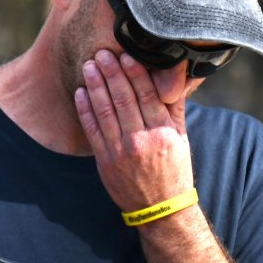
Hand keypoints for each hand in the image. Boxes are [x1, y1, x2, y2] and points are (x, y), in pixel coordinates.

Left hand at [73, 50, 193, 211]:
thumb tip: (176, 73)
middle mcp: (142, 140)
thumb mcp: (182, 137)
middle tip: (102, 53)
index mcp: (163, 133)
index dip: (135, 73)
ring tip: (90, 66)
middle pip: (124, 99)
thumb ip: (174, 106)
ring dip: (95, 86)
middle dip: (111, 74)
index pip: (147, 95)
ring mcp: (121, 151)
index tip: (125, 55)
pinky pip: (92, 130)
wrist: (159, 208)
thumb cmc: (174, 168)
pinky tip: (81, 92)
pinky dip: (85, 110)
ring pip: (105, 111)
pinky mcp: (104, 161)